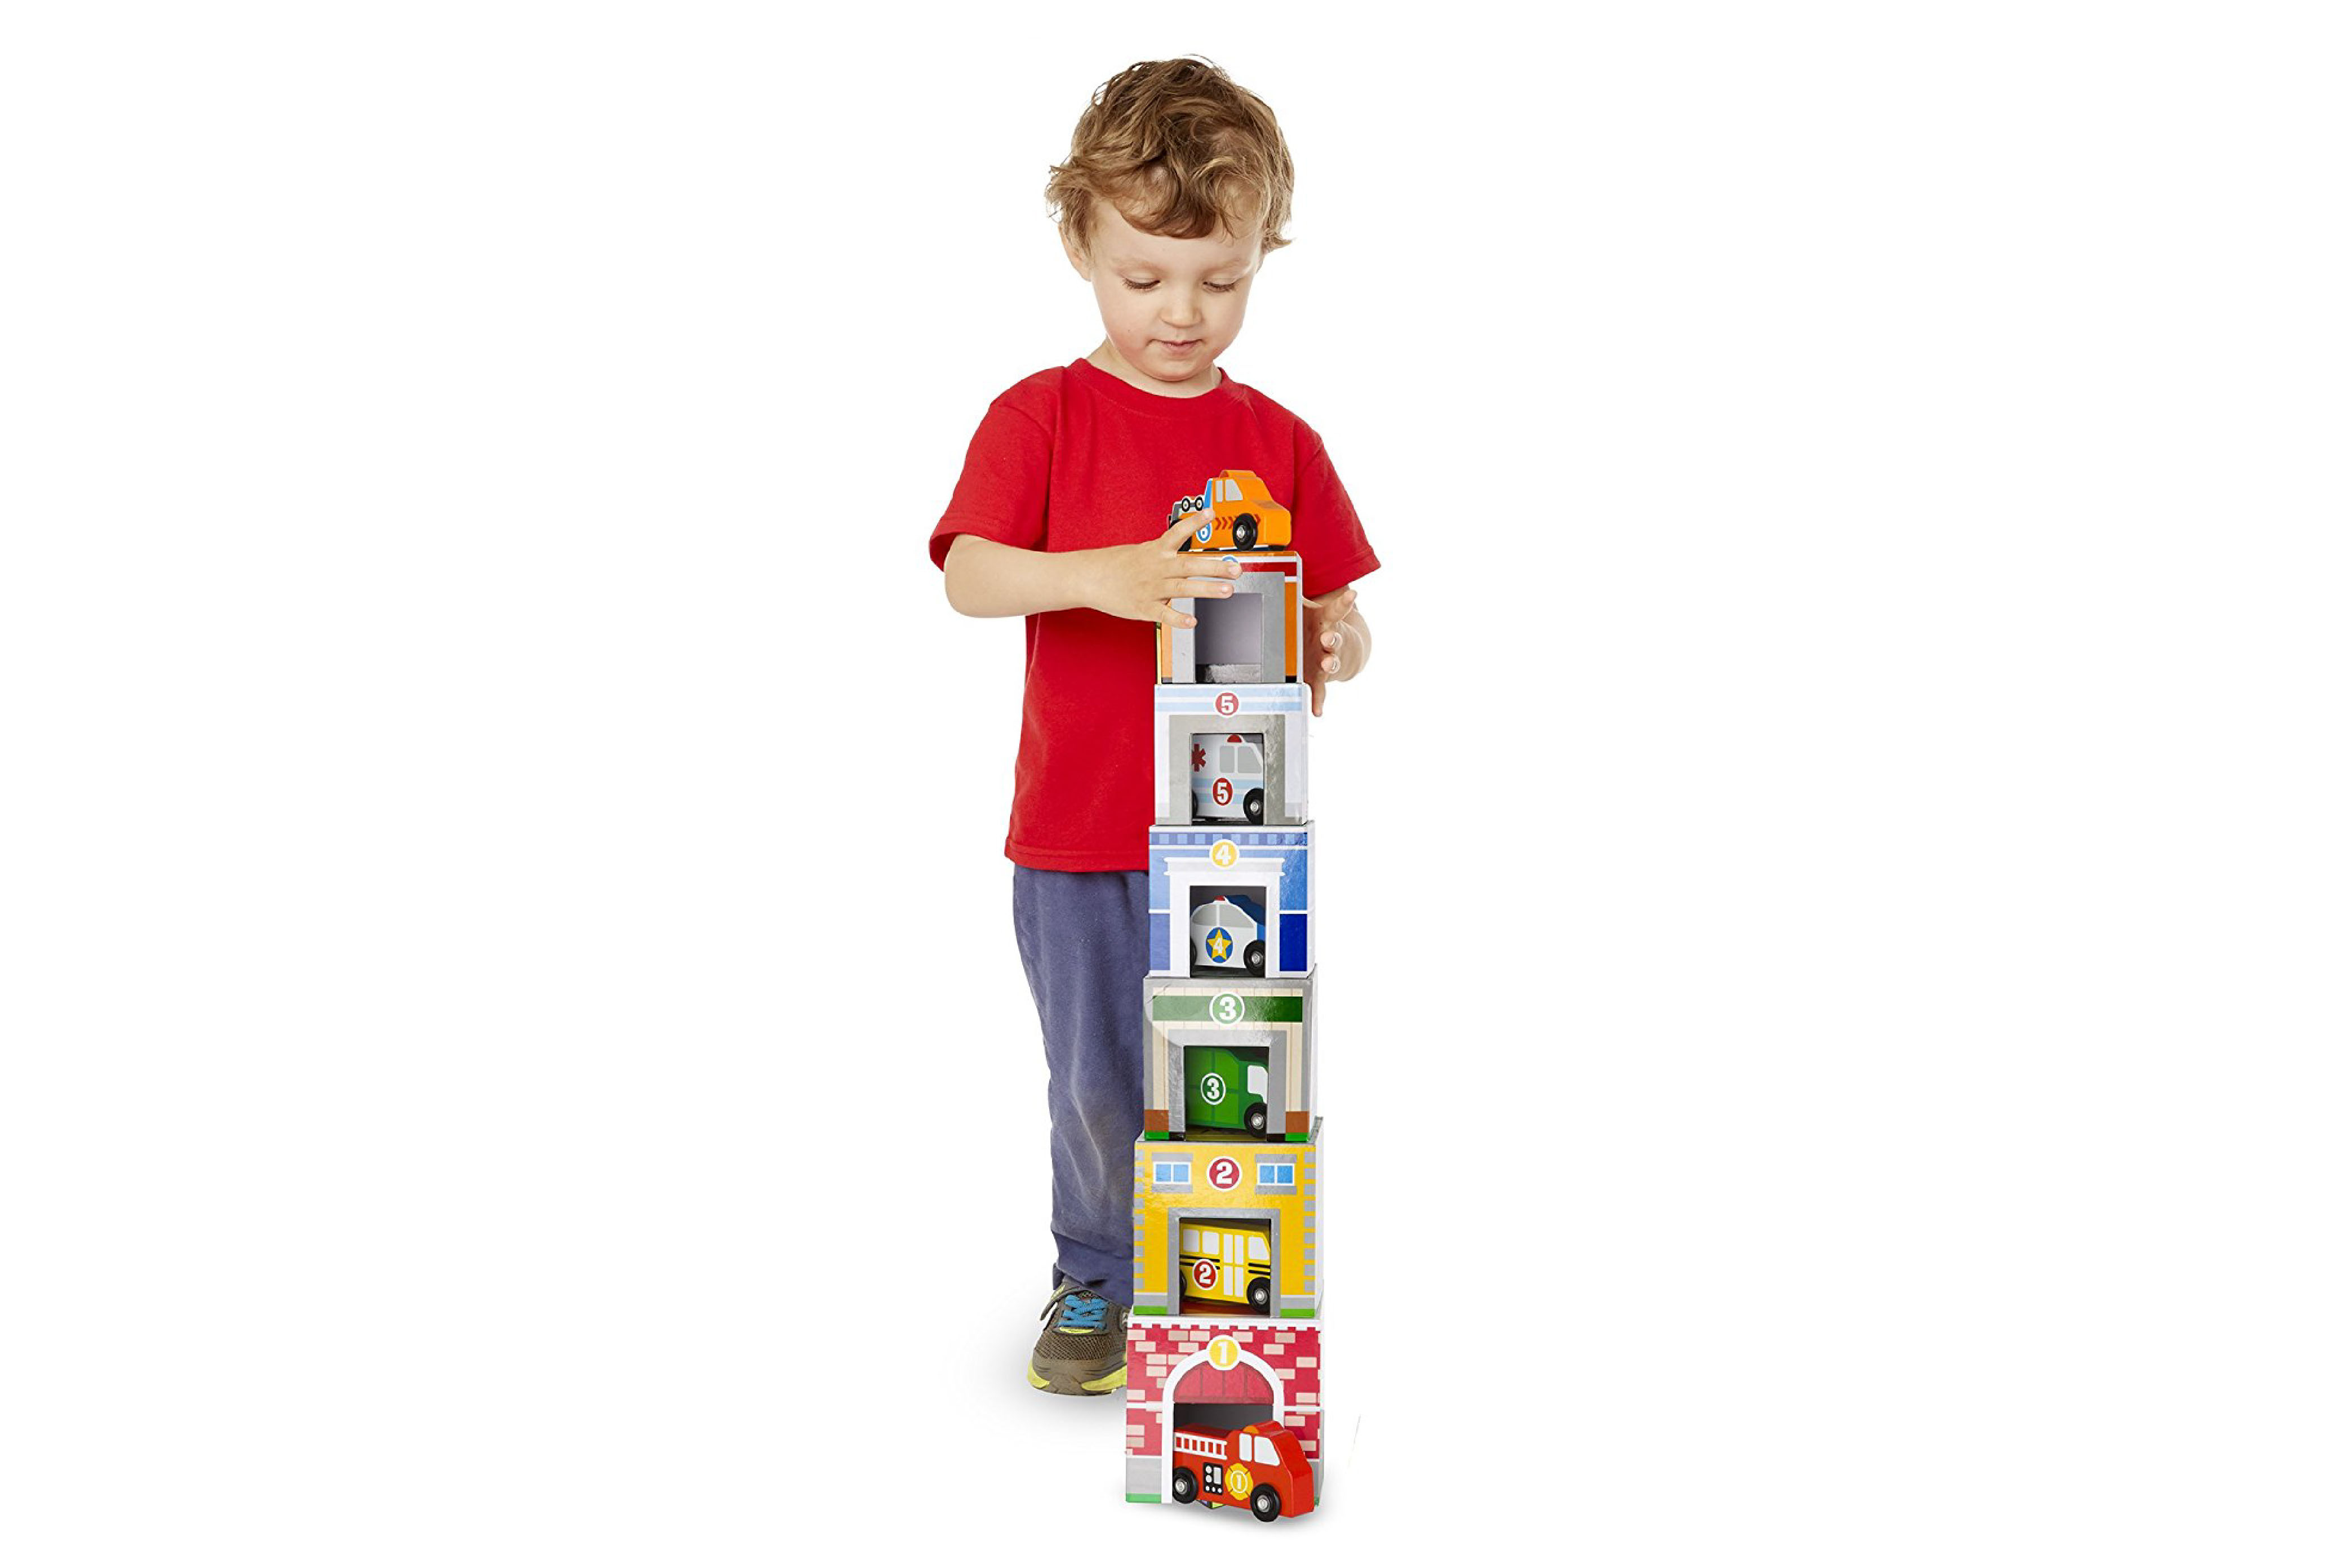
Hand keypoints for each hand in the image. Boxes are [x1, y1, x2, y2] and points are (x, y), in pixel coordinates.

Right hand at [1077, 518, 1243, 628]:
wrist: (1089, 577)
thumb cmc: (1118, 565)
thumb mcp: (1143, 551)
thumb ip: (1167, 553)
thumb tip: (1189, 551)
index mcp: (1156, 551)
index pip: (1178, 532)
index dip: (1195, 522)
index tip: (1211, 512)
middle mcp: (1157, 567)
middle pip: (1189, 564)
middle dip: (1215, 566)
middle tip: (1236, 568)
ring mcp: (1151, 587)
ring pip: (1182, 588)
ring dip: (1206, 589)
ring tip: (1227, 590)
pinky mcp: (1143, 607)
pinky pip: (1164, 614)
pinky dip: (1178, 618)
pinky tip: (1193, 622)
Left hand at [1302, 586, 1366, 716]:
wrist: (1333, 647)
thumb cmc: (1315, 624)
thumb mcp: (1307, 608)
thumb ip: (1294, 595)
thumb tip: (1278, 573)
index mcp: (1326, 622)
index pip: (1337, 610)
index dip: (1345, 603)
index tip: (1352, 595)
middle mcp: (1329, 641)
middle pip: (1335, 639)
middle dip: (1333, 638)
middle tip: (1329, 636)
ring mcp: (1326, 659)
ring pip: (1331, 662)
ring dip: (1330, 663)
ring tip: (1327, 664)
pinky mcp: (1319, 677)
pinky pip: (1320, 690)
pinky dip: (1318, 701)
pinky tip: (1317, 711)